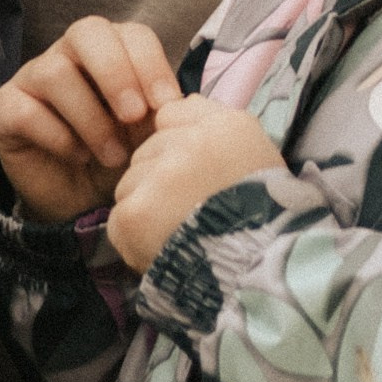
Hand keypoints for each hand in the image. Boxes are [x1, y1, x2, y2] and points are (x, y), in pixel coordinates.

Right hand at [0, 17, 182, 224]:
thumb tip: (179, 107)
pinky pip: (24, 108)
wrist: (80, 201)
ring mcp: (32, 79)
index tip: (168, 105)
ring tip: (112, 156)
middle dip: (115, 72)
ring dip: (90, 118)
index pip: (131, 34)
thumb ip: (161, 115)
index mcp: (112, 54)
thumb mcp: (149, 138)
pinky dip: (56, 136)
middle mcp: (69, 56)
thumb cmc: (119, 159)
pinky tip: (76, 157)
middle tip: (133, 115)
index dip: (151, 64)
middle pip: (87, 31)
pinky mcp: (4, 109)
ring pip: (54, 71)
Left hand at [107, 96, 286, 273]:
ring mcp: (157, 179)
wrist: (262, 274)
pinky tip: (163, 248)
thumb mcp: (253, 154)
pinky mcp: (134, 215)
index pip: (170, 117)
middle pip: (146, 152)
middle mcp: (187, 145)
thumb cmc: (262, 215)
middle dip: (159, 178)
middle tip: (192, 209)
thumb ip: (210, 119)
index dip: (178, 147)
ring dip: (145, 207)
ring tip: (179, 232)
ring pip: (129, 184)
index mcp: (223, 127)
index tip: (197, 173)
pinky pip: (118, 219)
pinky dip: (134, 237)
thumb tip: (168, 107)